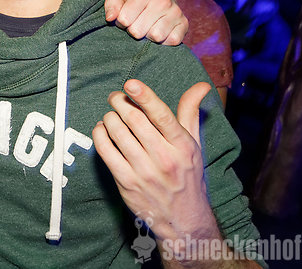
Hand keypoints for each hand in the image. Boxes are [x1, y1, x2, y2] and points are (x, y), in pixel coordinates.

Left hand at [91, 79, 218, 242]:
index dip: (144, 97)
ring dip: (109, 117)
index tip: (130, 83)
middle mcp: (164, 158)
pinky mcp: (126, 182)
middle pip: (134, 120)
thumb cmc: (187, 175)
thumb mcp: (193, 143)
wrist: (183, 219)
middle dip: (119, 102)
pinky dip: (100, 135)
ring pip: (117, 132)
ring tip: (111, 115)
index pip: (162, 116)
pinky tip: (102, 130)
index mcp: (182, 145)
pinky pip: (106, 151)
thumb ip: (191, 112)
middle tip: (115, 97)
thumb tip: (201, 85)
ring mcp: (144, 172)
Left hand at [105, 0, 187, 44]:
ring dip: (148, 36)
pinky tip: (158, 31)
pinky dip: (163, 41)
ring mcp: (176, 12)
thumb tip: (110, 18)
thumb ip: (112, 5)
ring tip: (146, 27)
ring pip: (155, 37)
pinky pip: (171, 41)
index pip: (124, 19)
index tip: (125, 17)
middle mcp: (163, 0)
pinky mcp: (184, 24)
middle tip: (135, 23)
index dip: (121, 22)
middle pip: (138, 31)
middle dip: (133, 30)